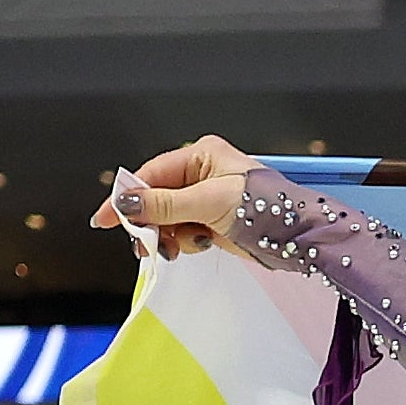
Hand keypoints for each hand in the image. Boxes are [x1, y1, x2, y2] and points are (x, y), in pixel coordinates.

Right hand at [116, 136, 256, 258]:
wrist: (299, 238)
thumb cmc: (266, 209)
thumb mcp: (210, 203)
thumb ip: (166, 205)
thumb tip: (128, 203)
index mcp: (201, 155)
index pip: (153, 173)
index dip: (128, 196)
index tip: (106, 217)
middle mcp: (201, 174)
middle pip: (157, 197)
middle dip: (150, 221)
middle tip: (144, 244)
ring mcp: (207, 199)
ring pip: (168, 218)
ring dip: (167, 236)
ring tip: (174, 249)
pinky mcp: (214, 222)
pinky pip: (184, 231)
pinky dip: (184, 242)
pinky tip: (196, 246)